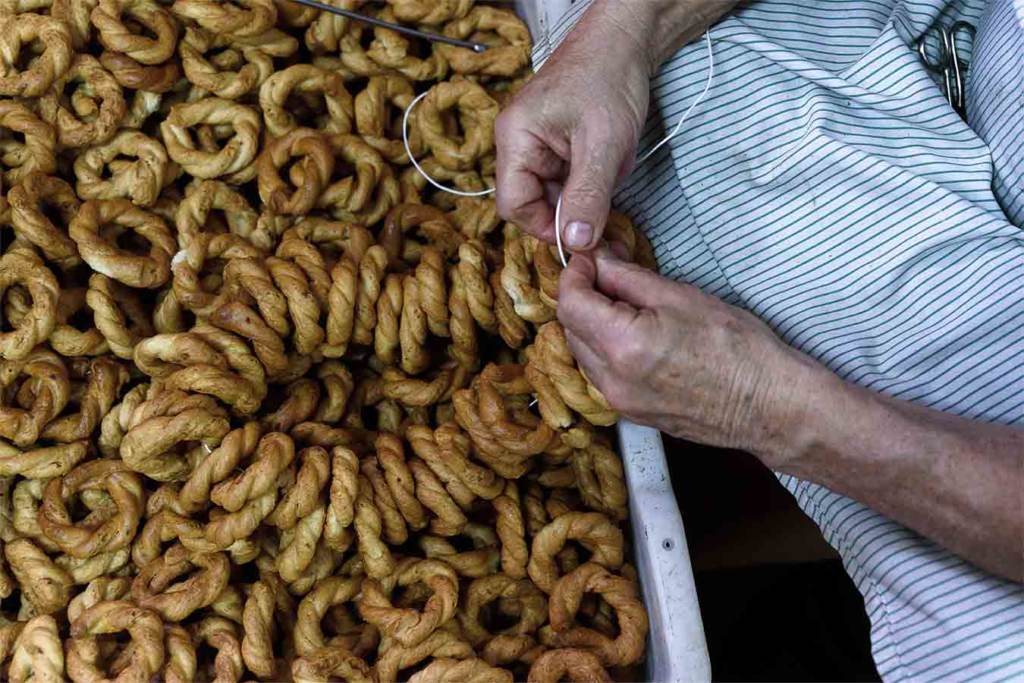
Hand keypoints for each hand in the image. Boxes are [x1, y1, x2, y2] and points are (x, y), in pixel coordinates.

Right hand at [495, 3, 653, 250]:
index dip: (546, 227)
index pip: (514, 205)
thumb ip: (588, 195)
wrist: (623, 42)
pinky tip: (608, 168)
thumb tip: (576, 242)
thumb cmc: (609, 78)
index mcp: (514, 139)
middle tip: (604, 210)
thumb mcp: (603, 144)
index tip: (582, 235)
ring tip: (610, 175)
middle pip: (531, 203)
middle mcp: (516, 144)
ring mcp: (534, 145)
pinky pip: (565, 181)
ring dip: (582, 197)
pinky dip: (588, 185)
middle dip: (569, 210)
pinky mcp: (554, 147)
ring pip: (552, 195)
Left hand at [557, 248, 821, 463]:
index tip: (589, 260)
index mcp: (624, 346)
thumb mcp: (681, 296)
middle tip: (609, 275)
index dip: (575, 275)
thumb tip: (598, 260)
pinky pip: (602, 375)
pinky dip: (607, 351)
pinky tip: (636, 337)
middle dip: (584, 298)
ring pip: (584, 353)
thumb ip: (628, 277)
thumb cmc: (739, 348)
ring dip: (593, 326)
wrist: (770, 405)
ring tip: (628, 307)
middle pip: (571, 329)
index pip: (570, 304)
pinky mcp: (631, 414)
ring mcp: (620, 402)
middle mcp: (613, 380)